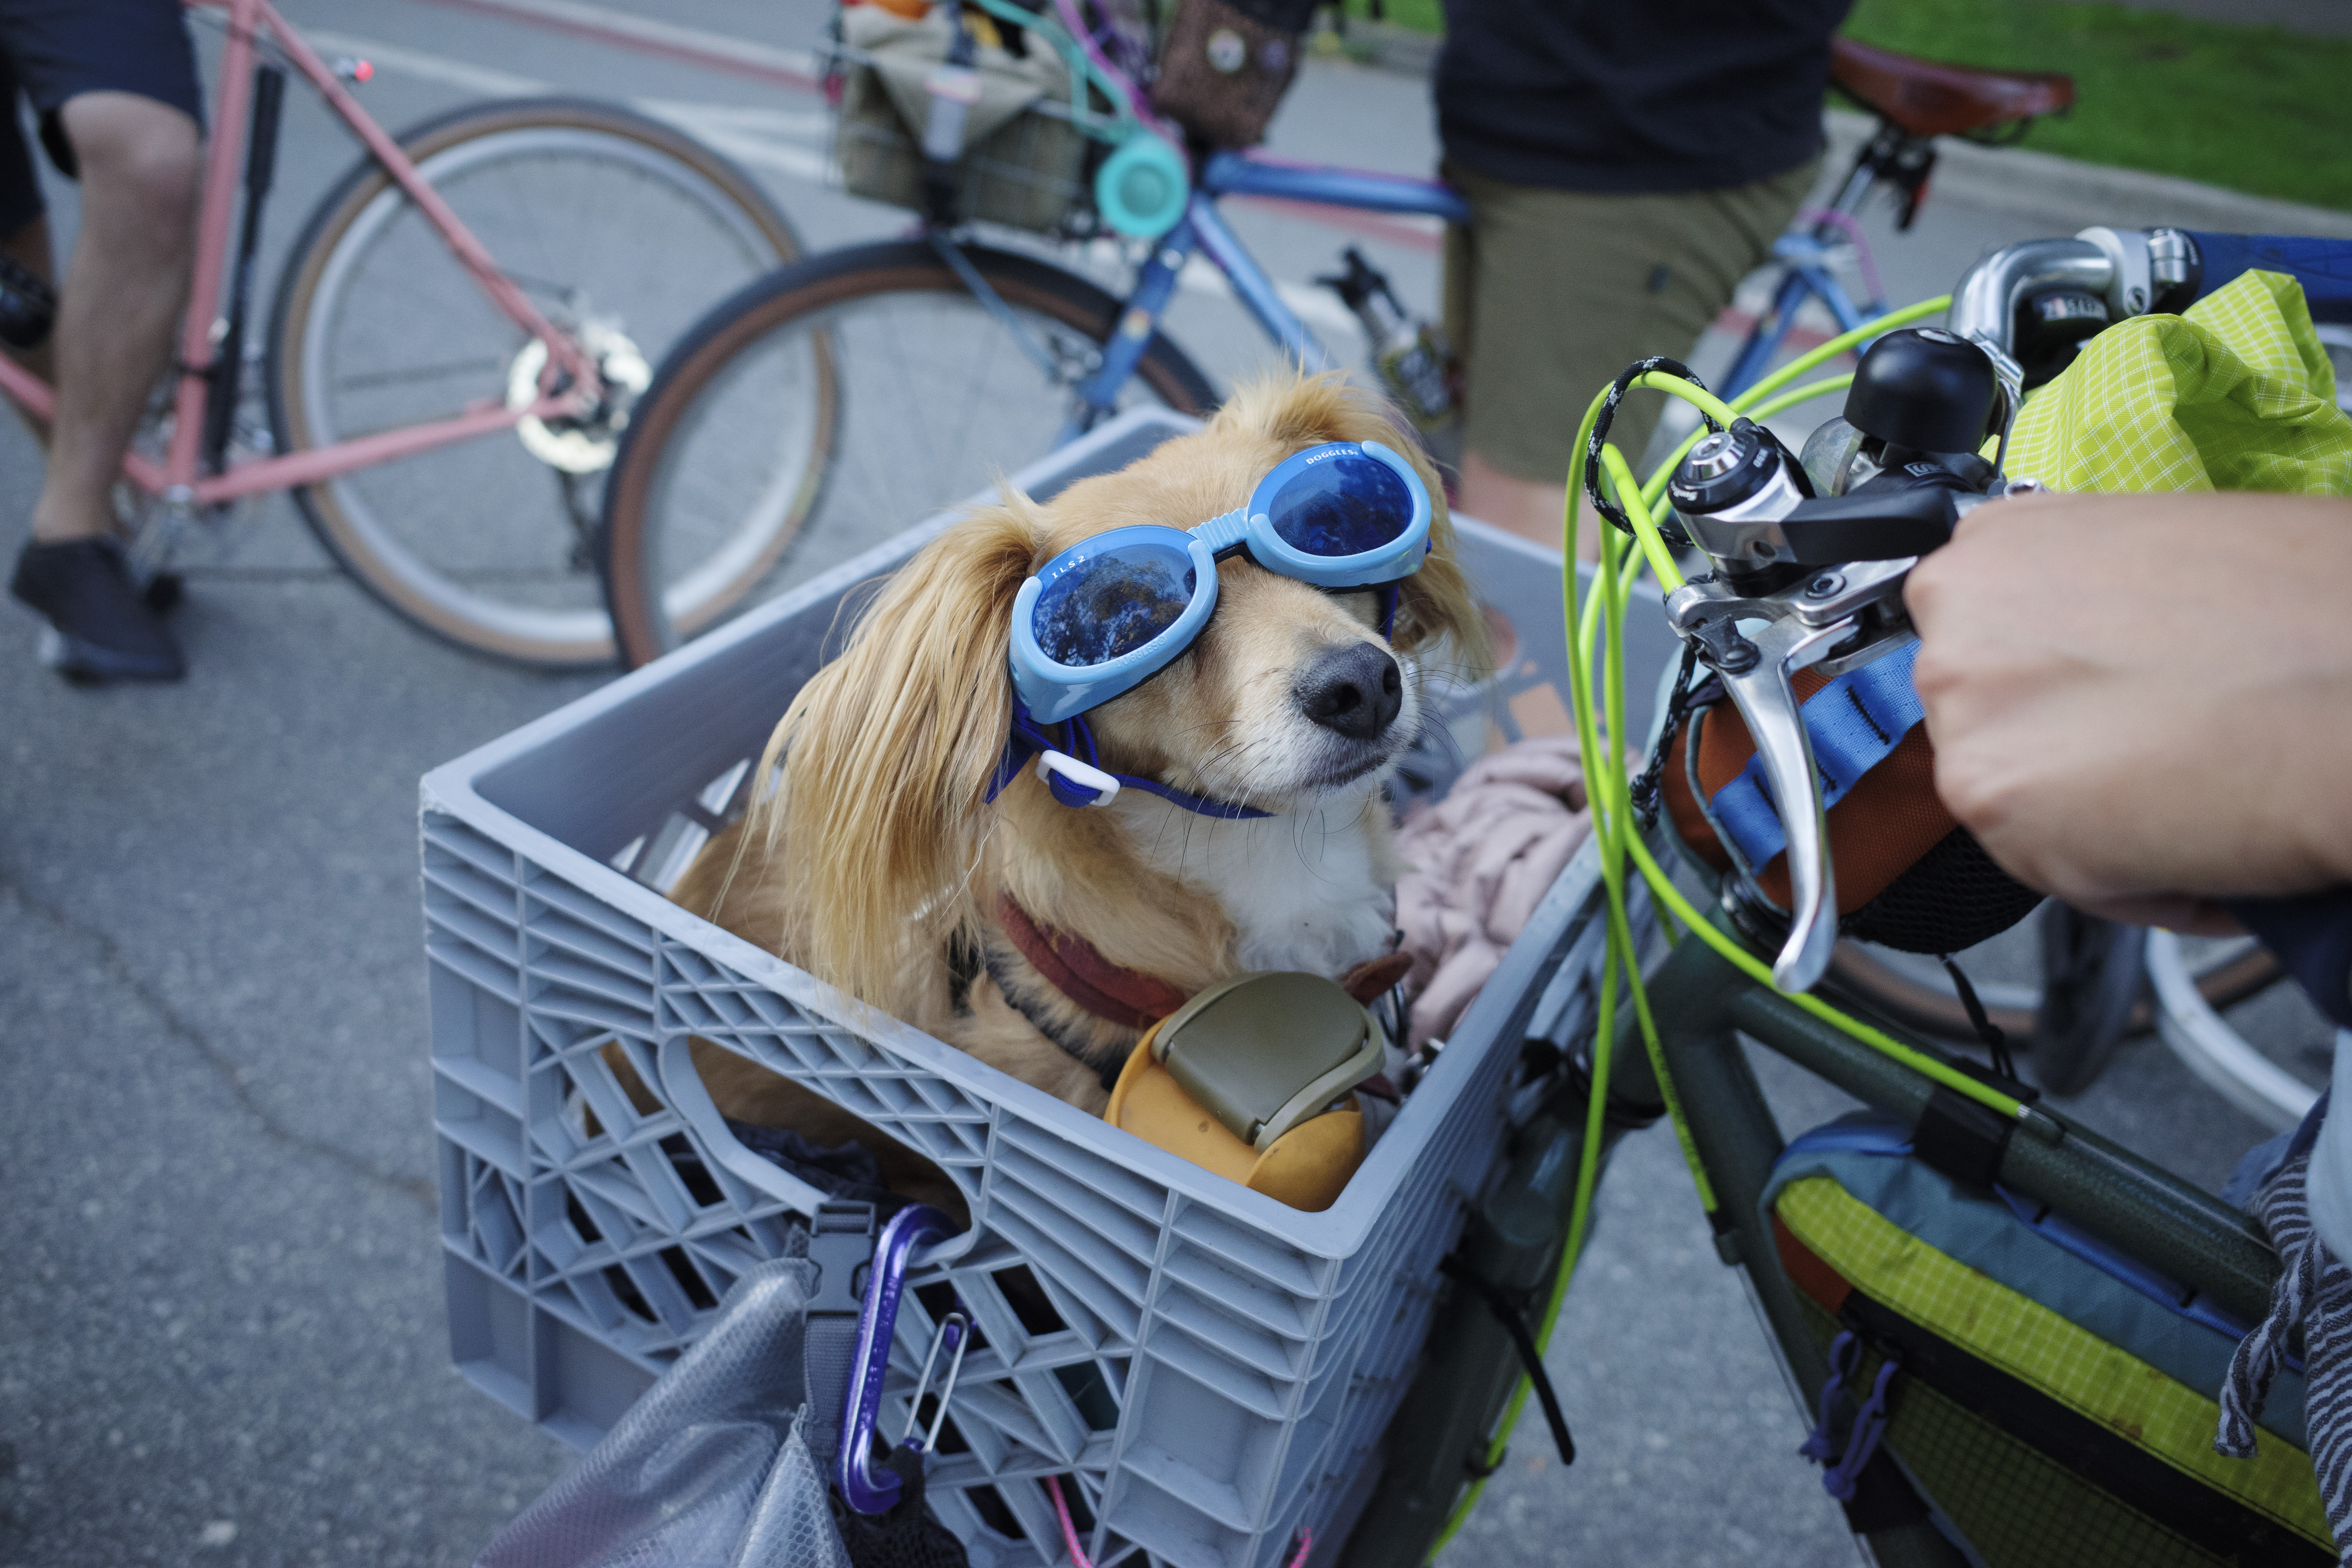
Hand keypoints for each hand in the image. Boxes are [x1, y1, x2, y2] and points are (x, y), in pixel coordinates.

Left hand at [1904, 489, 2351, 930]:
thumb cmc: (2309, 611)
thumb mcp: (2161, 558)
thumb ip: (2090, 601)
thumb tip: (2089, 648)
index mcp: (1996, 550)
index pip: (1992, 641)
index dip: (2062, 683)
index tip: (2111, 698)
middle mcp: (1955, 625)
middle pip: (1998, 721)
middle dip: (2071, 746)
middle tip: (2165, 745)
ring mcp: (1963, 716)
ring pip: (2024, 801)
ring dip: (2103, 815)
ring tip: (2199, 785)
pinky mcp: (1992, 803)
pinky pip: (2062, 870)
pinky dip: (2133, 876)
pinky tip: (2206, 835)